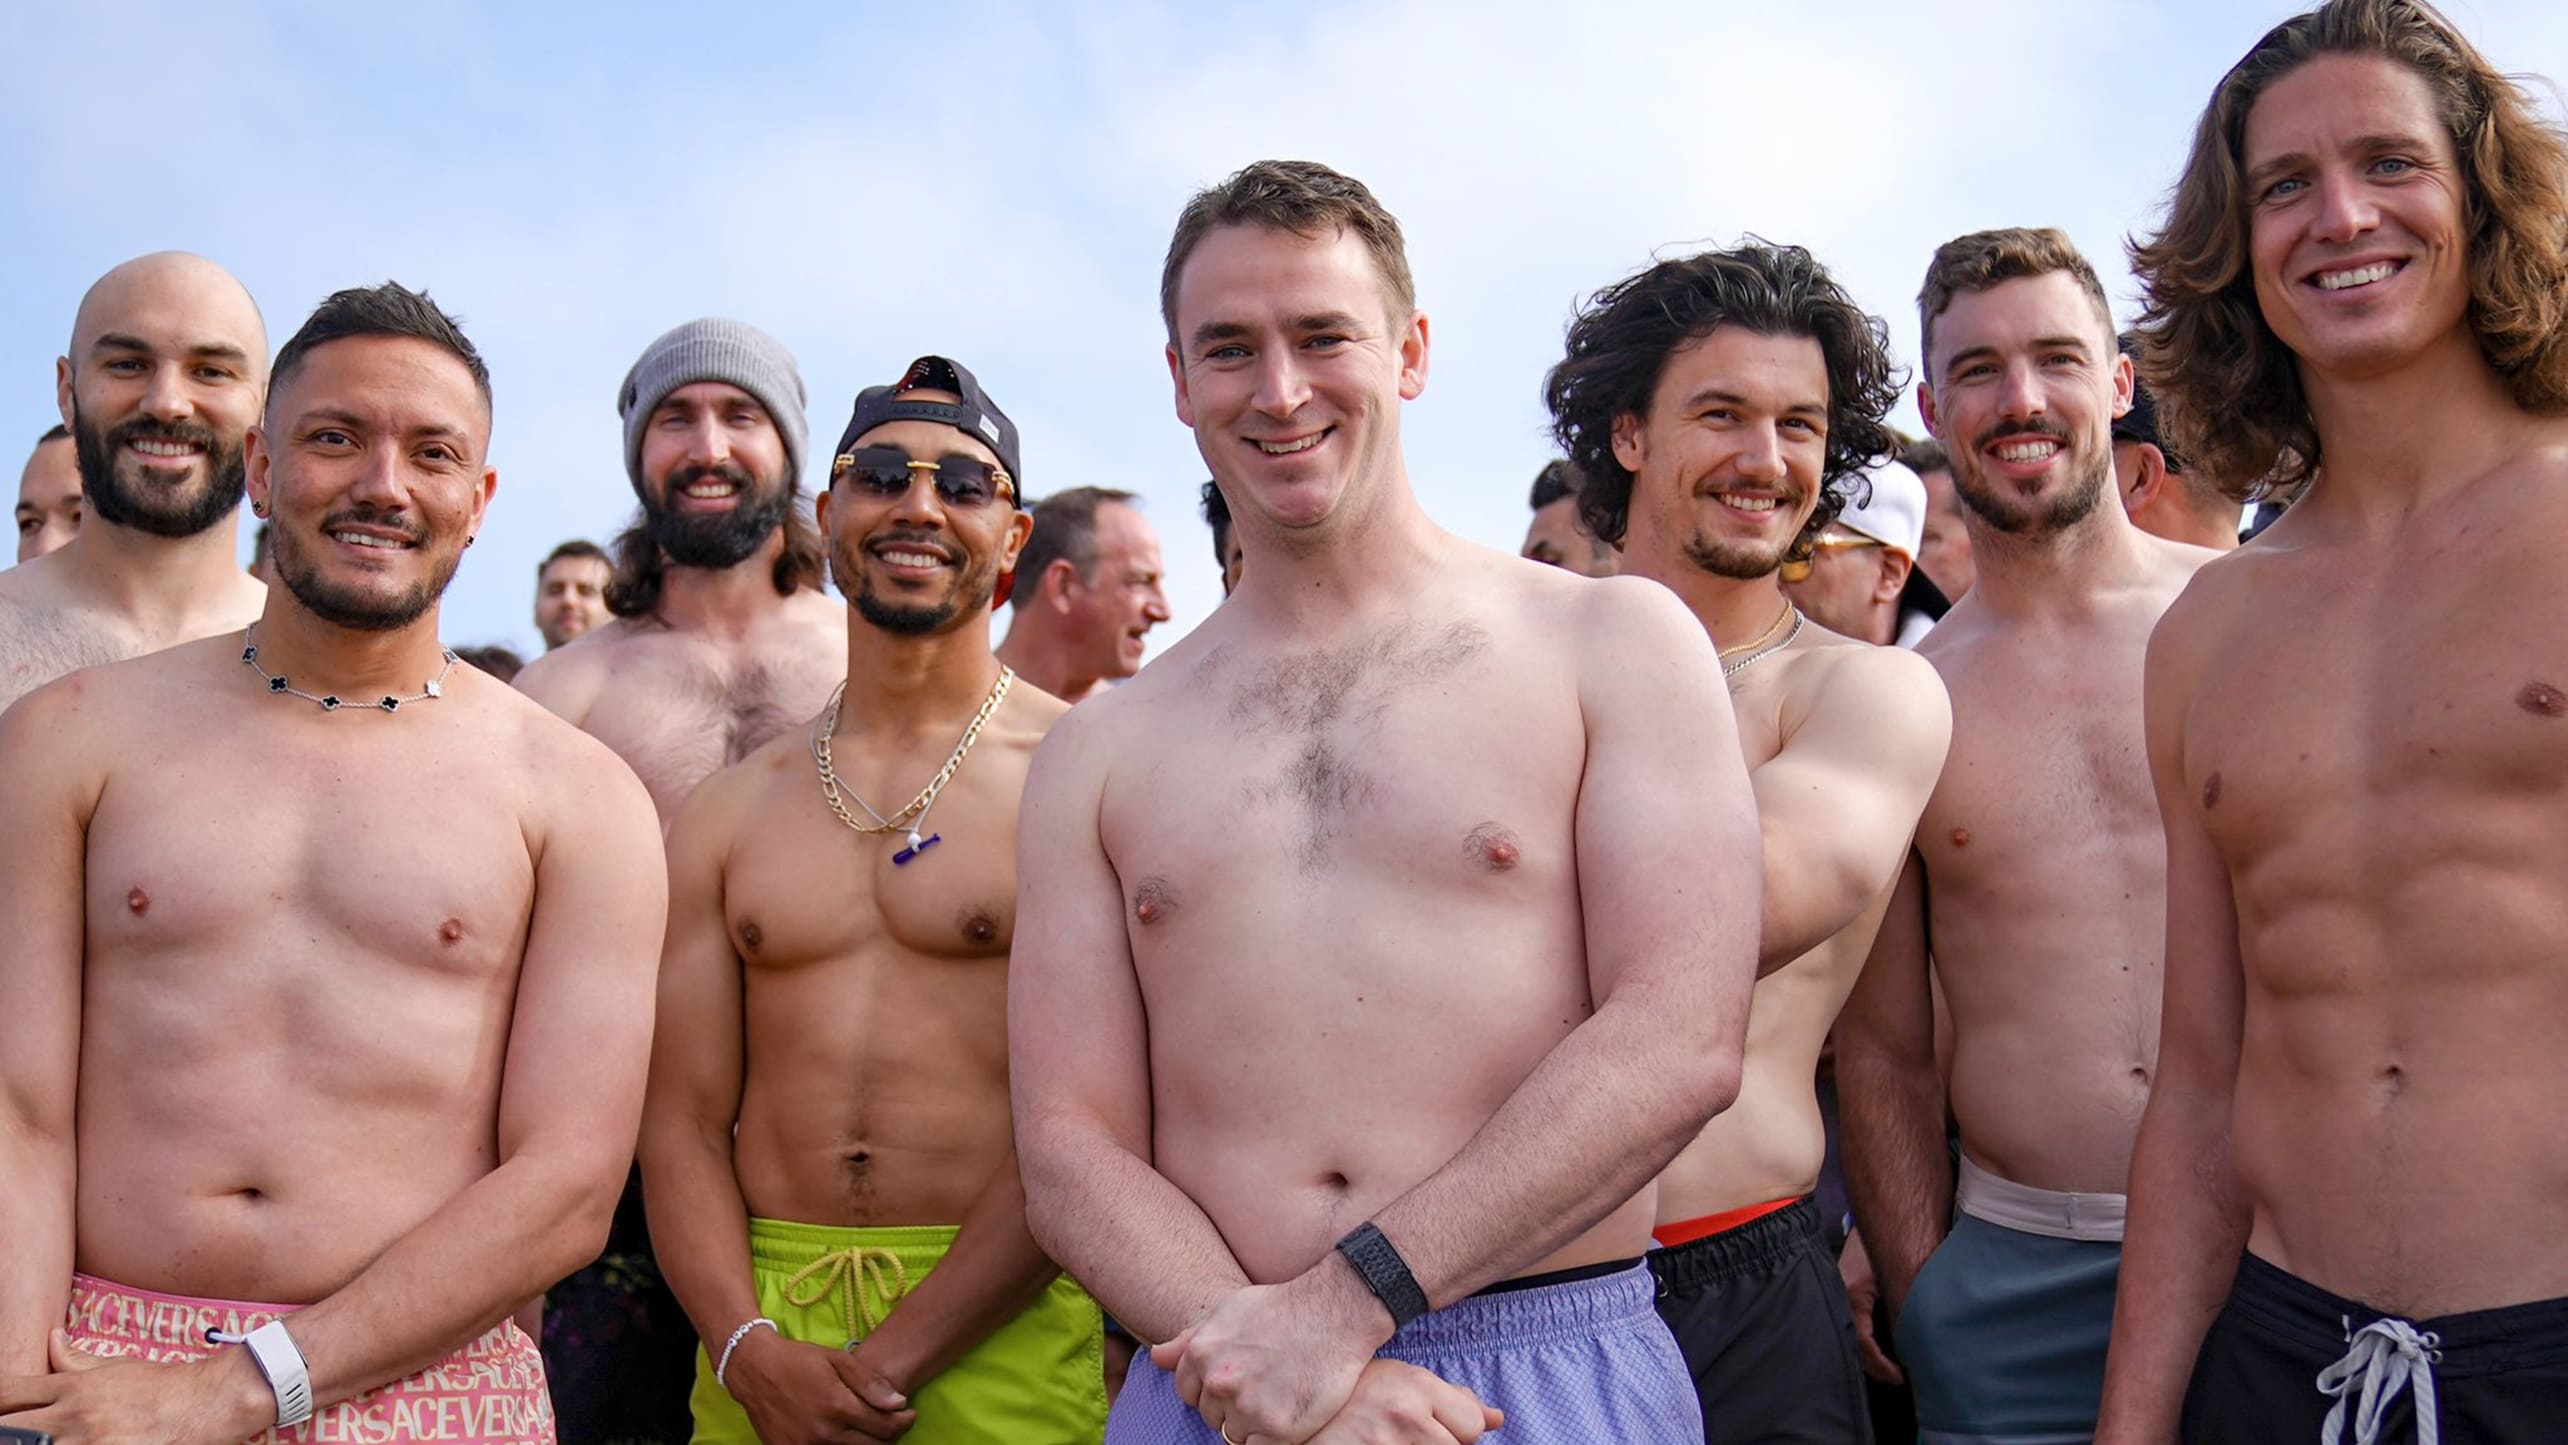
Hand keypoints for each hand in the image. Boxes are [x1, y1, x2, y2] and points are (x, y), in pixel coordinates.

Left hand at [0, 1330, 271, 1444]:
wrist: (209, 1402)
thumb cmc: (164, 1385)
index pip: (8, 1393)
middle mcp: (74, 1415)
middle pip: (12, 1428)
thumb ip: (75, 1361)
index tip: (1, 1408)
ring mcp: (90, 1442)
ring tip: (44, 1441)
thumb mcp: (116, 1366)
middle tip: (18, 1432)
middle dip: (8, 1429)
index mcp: (73, 1388)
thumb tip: (50, 1339)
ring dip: (33, 1444)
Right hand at [724, 1329, 914, 1443]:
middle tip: (892, 1423)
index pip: (885, 1427)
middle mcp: (823, 1432)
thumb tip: (899, 1404)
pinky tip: (843, 1435)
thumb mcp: (838, 1360)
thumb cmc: (799, 1360)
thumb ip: (870, 1383)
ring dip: (866, 1444)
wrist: (754, 1370)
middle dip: (890, 1436)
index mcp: (837, 1406)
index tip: (908, 1414)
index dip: (904, 1422)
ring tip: (869, 1429)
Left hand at [1153, 1268, 1389, 1444]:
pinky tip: (1288, 1416)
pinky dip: (1271, 1440)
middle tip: (1267, 1386)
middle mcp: (1218, 1381)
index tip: (1241, 1380)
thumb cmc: (1283, 1308)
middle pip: (1211, 1416)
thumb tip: (1156, 1357)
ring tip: (1280, 1398)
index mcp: (1201, 1354)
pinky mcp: (1277, 1428)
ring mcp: (1247, 1406)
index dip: (1214, 1391)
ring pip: (1234, 1435)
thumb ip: (1190, 1340)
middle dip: (1233, 1408)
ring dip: (1253, 1425)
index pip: (1189, 1394)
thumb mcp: (1229, 1311)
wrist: (1335, 1311)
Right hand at [1306, 1359, 1501, 1444]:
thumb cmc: (1346, 1397)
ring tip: (1387, 1440)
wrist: (1293, 1420)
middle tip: (1401, 1434)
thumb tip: (1496, 1419)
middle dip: (1437, 1444)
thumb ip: (1448, 1398)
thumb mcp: (1396, 1381)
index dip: (1454, 1428)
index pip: (1470, 1425)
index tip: (1428, 1423)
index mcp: (1413, 1386)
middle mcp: (1403, 1416)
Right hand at [1839, 1229, 1901, 1384]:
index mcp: (1852, 1298)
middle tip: (1898, 1377)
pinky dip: (1865, 1341)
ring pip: (1851, 1338)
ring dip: (1869, 1355)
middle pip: (1854, 1347)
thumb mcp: (1895, 1277)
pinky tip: (1878, 1347)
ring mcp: (1838, 1297)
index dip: (1882, 1365)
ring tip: (1890, 1367)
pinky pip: (1851, 1325)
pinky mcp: (1842, 1294)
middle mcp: (1840, 1300)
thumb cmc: (1882, 1247)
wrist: (1872, 1221)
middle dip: (1875, 1366)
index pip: (1864, 1344)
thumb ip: (1901, 1309)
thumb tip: (1914, 1341)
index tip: (1900, 1376)